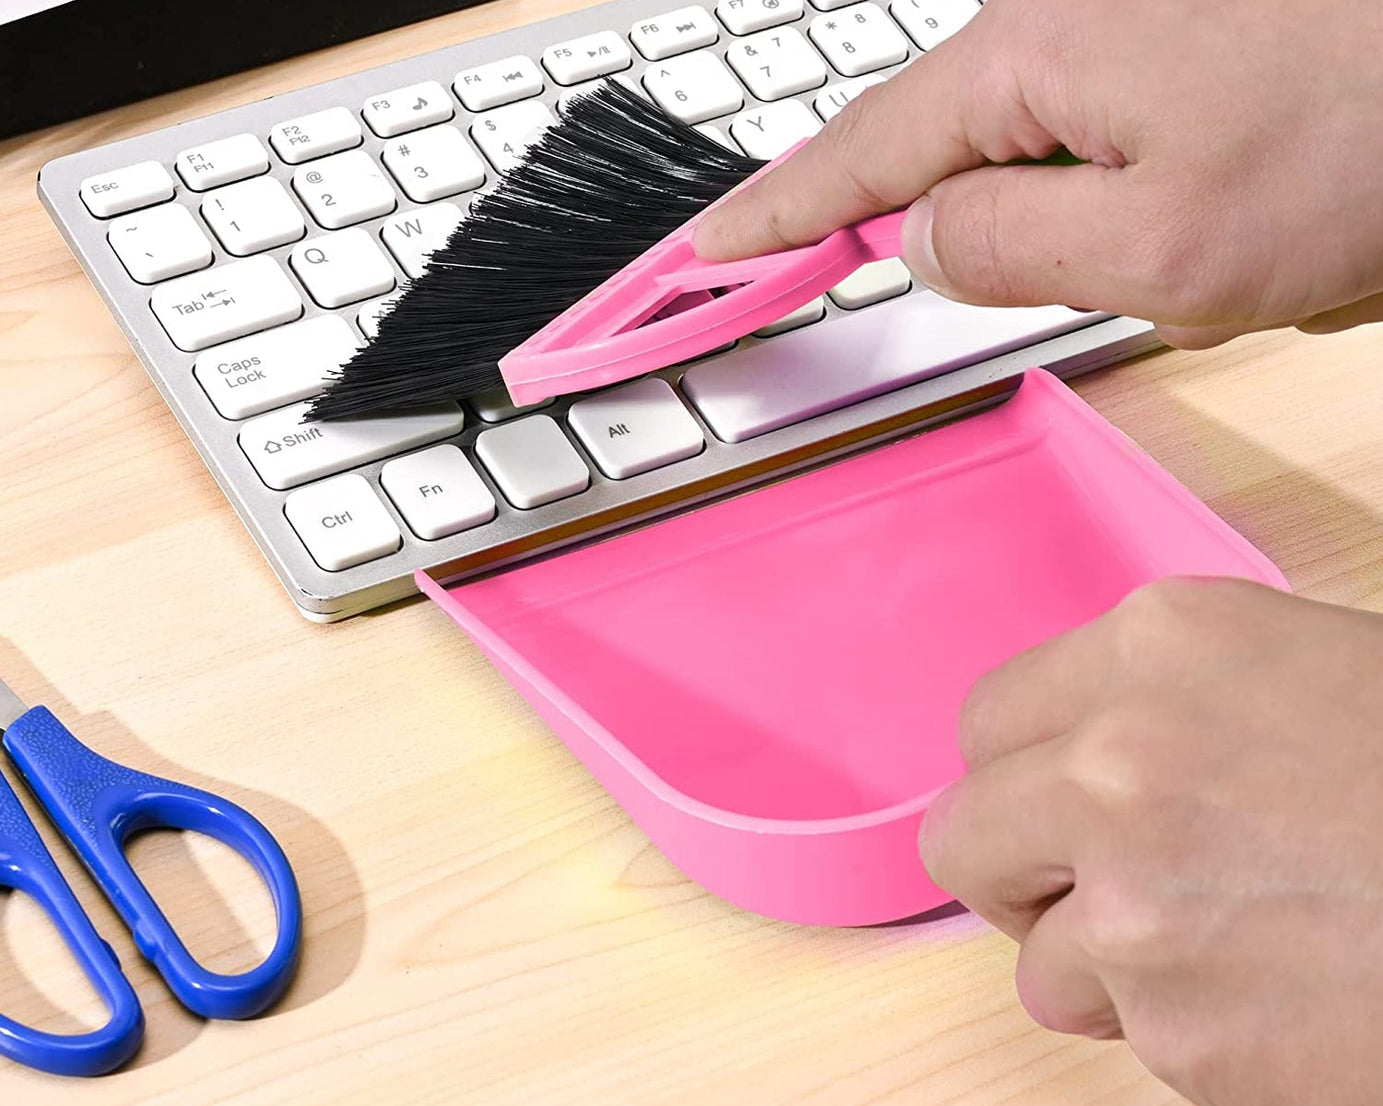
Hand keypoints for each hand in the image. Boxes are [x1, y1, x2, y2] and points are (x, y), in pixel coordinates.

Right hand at [694, 0, 1382, 347]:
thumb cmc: (1373, 139)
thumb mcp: (1161, 250)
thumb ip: (1004, 252)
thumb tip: (919, 240)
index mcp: (1031, 57)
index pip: (854, 152)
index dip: (773, 214)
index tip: (707, 249)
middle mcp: (1065, 26)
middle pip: (962, 171)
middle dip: (1030, 252)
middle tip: (1124, 283)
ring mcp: (1129, 38)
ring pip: (1064, 185)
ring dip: (1135, 247)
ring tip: (1252, 252)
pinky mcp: (1182, 61)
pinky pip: (1130, 167)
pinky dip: (1183, 221)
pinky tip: (1273, 225)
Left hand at [919, 577, 1382, 1105]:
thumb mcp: (1310, 676)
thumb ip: (1173, 706)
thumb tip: (1077, 753)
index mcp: (1160, 646)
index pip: (988, 720)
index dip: (1018, 775)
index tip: (1047, 809)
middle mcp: (1120, 759)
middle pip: (967, 835)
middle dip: (1019, 874)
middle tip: (1087, 895)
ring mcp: (1137, 898)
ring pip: (1038, 959)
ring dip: (1106, 970)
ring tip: (1223, 955)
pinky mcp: (1177, 1027)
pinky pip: (1130, 1036)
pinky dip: (1188, 1034)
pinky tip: (1281, 1000)